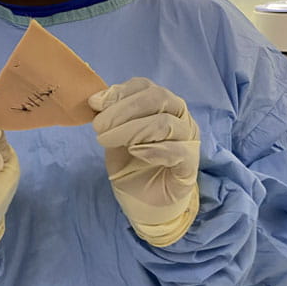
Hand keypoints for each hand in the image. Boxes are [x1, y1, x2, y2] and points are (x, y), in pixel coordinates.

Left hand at [89, 77, 199, 246]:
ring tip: (107, 141)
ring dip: (131, 130)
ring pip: (165, 123)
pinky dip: (154, 149)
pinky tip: (136, 152)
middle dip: (123, 110)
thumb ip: (109, 118)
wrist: (144, 200)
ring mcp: (188, 139)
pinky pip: (179, 151)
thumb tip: (96, 100)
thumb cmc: (130, 163)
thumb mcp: (113, 137)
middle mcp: (179, 116)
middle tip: (99, 127)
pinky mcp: (190, 164)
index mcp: (161, 105)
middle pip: (158, 98)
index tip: (96, 104)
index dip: (119, 92)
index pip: (145, 86)